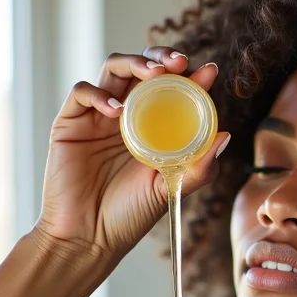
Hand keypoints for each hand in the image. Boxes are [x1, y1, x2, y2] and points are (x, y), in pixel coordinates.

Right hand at [36, 47, 229, 258]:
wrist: (89, 237)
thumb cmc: (131, 215)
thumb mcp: (172, 190)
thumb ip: (199, 168)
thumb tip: (225, 136)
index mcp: (154, 128)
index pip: (173, 92)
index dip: (190, 77)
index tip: (209, 71)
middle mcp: (129, 116)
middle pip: (143, 70)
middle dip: (162, 58)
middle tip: (180, 63)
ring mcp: (99, 116)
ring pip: (114, 69)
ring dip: (135, 64)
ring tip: (154, 74)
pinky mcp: (71, 122)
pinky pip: (82, 93)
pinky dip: (99, 94)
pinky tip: (117, 109)